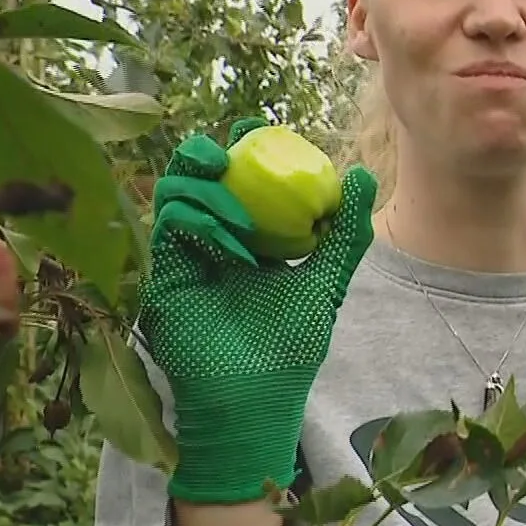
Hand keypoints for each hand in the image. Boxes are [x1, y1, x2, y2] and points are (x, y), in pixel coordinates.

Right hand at [137, 117, 377, 503]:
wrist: (256, 396)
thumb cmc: (291, 344)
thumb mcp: (325, 280)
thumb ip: (345, 233)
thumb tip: (362, 174)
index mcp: (250, 240)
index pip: (241, 181)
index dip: (246, 149)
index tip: (261, 129)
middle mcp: (212, 242)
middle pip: (198, 180)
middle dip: (210, 153)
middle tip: (233, 146)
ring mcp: (185, 257)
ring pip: (175, 196)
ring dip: (204, 185)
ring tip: (233, 191)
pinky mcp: (162, 276)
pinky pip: (168, 230)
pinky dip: (194, 218)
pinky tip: (226, 232)